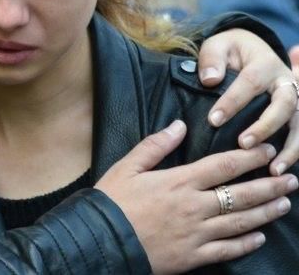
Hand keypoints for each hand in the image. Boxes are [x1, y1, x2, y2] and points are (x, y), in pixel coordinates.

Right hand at [95, 121, 296, 273]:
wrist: (101, 239)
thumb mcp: (127, 166)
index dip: (249, 158)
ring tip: (284, 203)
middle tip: (290, 179)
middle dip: (268, 185)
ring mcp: (196, 234)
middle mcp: (194, 207)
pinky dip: (246, 244)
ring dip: (265, 212)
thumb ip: (155, 145)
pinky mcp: (192, 256)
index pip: (223, 166)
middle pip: (240, 195)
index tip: (267, 151)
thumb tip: (179, 125)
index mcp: (179, 182)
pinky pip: (226, 250)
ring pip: (240, 222)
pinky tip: (260, 237)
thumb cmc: (111, 200)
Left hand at [197, 29, 298, 173]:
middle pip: (284, 105)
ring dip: (291, 148)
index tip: (213, 120)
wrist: (252, 49)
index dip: (232, 102)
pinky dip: (295, 152)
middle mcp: (286, 81)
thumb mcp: (217, 46)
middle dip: (265, 126)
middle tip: (243, 144)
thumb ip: (212, 60)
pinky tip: (281, 169)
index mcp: (264, 63)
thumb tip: (210, 80)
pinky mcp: (298, 112)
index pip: (250, 83)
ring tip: (273, 169)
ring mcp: (295, 98)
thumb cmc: (230, 51)